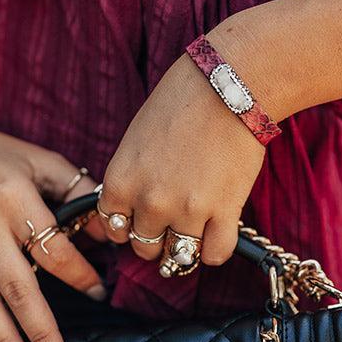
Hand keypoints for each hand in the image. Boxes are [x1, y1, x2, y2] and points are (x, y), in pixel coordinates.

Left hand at [99, 39, 265, 267]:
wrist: (228, 85)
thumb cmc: (181, 102)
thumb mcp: (137, 140)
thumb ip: (131, 178)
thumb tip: (133, 210)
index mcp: (121, 181)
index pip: (113, 227)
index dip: (127, 227)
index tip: (140, 220)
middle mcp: (149, 202)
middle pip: (144, 247)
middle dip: (156, 239)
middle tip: (172, 224)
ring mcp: (187, 211)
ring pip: (178, 257)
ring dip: (186, 248)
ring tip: (196, 231)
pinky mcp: (224, 212)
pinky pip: (215, 255)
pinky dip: (215, 250)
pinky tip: (218, 233)